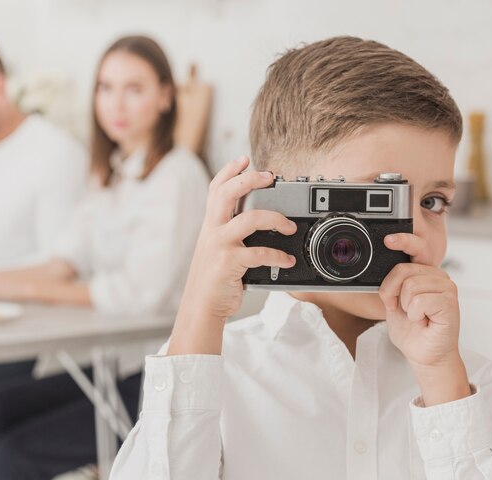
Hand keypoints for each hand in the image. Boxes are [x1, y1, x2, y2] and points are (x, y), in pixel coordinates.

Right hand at [168, 156, 297, 354]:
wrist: (201, 307)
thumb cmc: (214, 280)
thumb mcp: (217, 251)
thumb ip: (232, 234)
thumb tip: (261, 221)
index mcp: (210, 226)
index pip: (215, 189)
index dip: (229, 170)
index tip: (244, 159)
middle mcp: (212, 231)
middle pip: (227, 193)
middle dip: (250, 179)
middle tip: (270, 177)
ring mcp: (219, 246)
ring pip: (249, 218)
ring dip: (275, 218)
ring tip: (289, 226)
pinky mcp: (229, 263)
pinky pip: (260, 252)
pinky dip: (279, 255)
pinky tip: (287, 259)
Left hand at [379, 233, 469, 404]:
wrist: (424, 355)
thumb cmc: (411, 331)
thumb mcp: (394, 303)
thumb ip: (391, 286)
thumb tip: (380, 271)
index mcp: (426, 273)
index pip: (411, 251)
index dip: (403, 242)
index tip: (388, 239)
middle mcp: (439, 276)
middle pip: (403, 270)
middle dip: (393, 294)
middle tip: (403, 310)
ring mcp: (447, 288)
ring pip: (410, 285)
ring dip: (406, 307)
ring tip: (416, 317)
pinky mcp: (450, 302)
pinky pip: (419, 300)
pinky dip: (415, 314)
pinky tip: (424, 320)